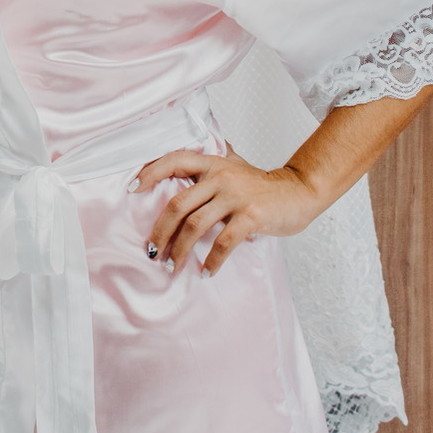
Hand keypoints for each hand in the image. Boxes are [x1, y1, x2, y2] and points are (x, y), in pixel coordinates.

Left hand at [134, 148, 320, 277]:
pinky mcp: (251, 217)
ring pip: (195, 225)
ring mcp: (235, 197)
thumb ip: (209, 168)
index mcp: (212, 164)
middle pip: (177, 204)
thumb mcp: (233, 168)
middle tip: (151, 251)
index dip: (150, 172)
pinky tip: (206, 272)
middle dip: (160, 232)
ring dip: (180, 250)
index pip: (174, 160)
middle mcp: (220, 177)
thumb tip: (175, 173)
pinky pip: (223, 242)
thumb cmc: (261, 186)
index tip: (133, 189)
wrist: (300, 191)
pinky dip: (212, 261)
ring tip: (172, 267)